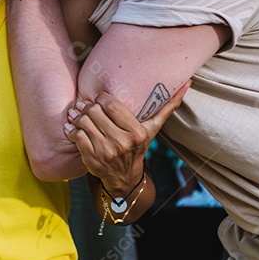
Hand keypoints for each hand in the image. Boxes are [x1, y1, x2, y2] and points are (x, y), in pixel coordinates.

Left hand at [66, 83, 188, 196]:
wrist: (125, 177)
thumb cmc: (139, 145)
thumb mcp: (153, 128)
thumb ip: (168, 106)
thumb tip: (187, 82)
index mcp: (137, 132)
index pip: (111, 105)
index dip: (102, 98)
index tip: (101, 99)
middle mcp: (121, 143)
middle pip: (94, 111)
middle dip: (89, 106)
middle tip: (87, 105)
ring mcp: (105, 152)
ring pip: (83, 122)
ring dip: (78, 116)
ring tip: (78, 113)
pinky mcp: (91, 159)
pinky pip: (76, 135)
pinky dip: (72, 130)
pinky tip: (75, 127)